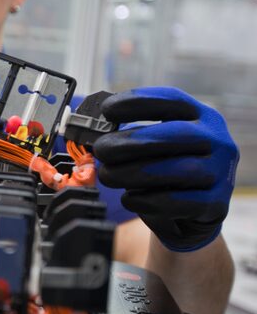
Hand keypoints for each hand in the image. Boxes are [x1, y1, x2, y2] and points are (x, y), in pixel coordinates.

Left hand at [93, 87, 237, 251]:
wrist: (189, 213)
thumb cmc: (165, 170)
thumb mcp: (154, 145)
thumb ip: (133, 134)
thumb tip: (93, 131)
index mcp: (202, 116)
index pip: (173, 99)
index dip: (138, 101)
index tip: (106, 109)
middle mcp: (218, 140)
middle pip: (177, 134)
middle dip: (132, 142)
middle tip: (101, 150)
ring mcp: (222, 172)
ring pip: (178, 170)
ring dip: (134, 173)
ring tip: (107, 175)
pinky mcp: (216, 204)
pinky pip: (180, 201)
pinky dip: (148, 200)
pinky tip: (129, 198)